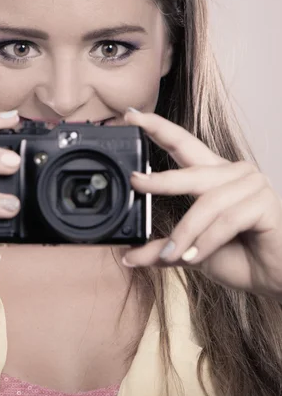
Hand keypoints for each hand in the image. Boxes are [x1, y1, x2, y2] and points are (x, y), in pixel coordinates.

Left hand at [121, 109, 281, 301]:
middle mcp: (233, 173)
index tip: (130, 116)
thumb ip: (164, 249)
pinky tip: (196, 256)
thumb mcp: (191, 252)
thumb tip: (129, 256)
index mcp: (214, 175)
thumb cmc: (239, 258)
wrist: (274, 279)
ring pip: (206, 204)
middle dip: (161, 179)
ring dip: (185, 234)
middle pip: (191, 172)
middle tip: (135, 182)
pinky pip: (226, 221)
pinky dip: (207, 242)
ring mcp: (251, 184)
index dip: (157, 128)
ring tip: (171, 255)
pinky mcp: (264, 202)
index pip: (182, 143)